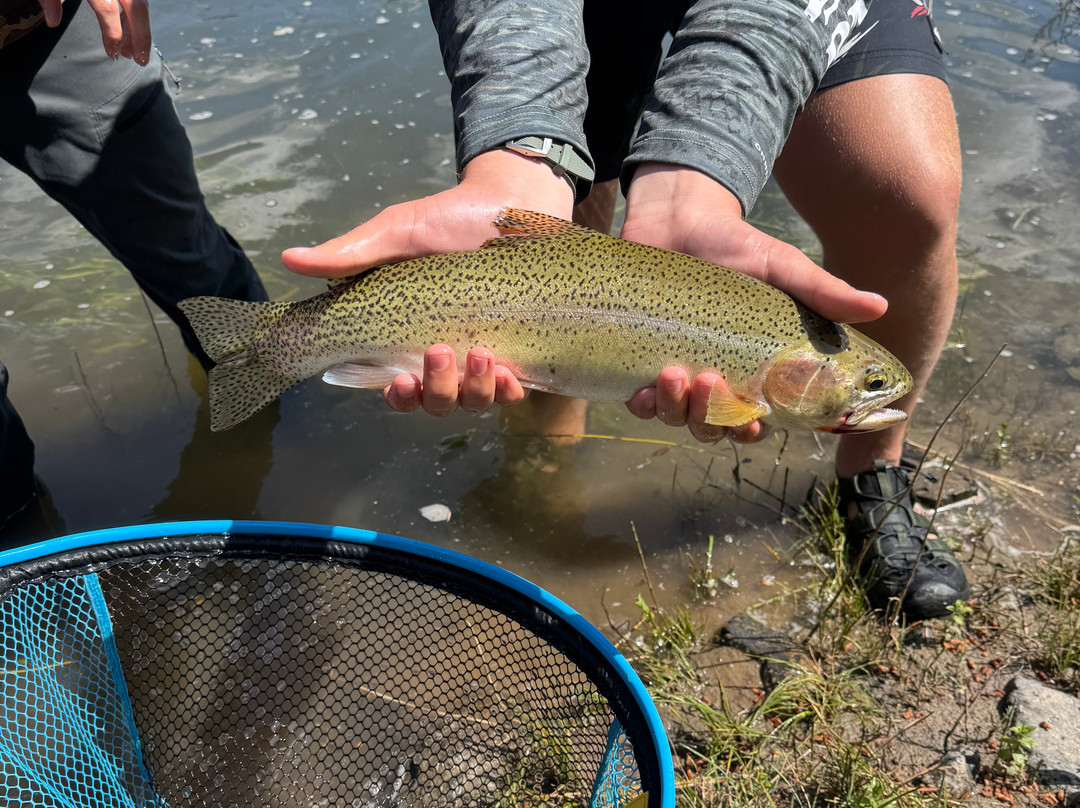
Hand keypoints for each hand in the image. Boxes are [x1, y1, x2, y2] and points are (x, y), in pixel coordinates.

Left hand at [38, 0, 151, 64]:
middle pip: (137, 7)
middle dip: (141, 36)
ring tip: (133, 51)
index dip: (113, 34)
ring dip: (140, 28)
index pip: (108, 10)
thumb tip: (52, 21)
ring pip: (140, 3)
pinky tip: (128, 30)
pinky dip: (133, 15)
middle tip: (140, 60)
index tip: (113, 54)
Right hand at [281, 149, 574, 416]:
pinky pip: (511, 391)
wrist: (513, 202)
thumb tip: (288, 259)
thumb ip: (351, 255)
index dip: (397, 395)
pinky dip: (506, 390)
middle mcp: (447, 356)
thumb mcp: (398, 233)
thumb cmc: (451, 218)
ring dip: (473, 389)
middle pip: (435, 402)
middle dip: (436, 390)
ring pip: (473, 402)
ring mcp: (484, 357)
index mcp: (411, 337)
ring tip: (480, 355)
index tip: (398, 380)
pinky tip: (506, 372)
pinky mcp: (520, 351)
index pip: (398, 386)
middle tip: (438, 352)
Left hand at [620, 162, 889, 442]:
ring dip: (675, 408)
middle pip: (711, 427)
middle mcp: (713, 378)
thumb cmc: (734, 246)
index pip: (752, 419)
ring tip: (673, 374)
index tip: (752, 423)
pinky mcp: (639, 360)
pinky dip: (641, 403)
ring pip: (675, 417)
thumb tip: (879, 306)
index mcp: (750, 369)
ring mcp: (674, 372)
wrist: (678, 218)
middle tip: (709, 382)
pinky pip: (639, 401)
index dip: (750, 430)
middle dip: (710, 418)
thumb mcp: (782, 268)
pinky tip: (643, 390)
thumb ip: (823, 293)